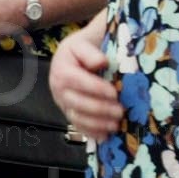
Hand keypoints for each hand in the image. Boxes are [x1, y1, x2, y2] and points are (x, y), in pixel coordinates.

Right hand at [50, 17, 123, 138]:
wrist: (76, 53)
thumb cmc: (85, 46)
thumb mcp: (84, 42)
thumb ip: (90, 52)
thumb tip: (101, 63)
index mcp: (61, 69)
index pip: (76, 81)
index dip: (95, 89)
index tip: (114, 93)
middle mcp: (58, 88)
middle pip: (76, 102)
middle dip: (99, 109)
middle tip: (120, 111)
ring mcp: (62, 103)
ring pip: (76, 117)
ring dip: (97, 124)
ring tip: (116, 124)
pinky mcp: (68, 112)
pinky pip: (78, 126)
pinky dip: (91, 132)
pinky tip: (105, 136)